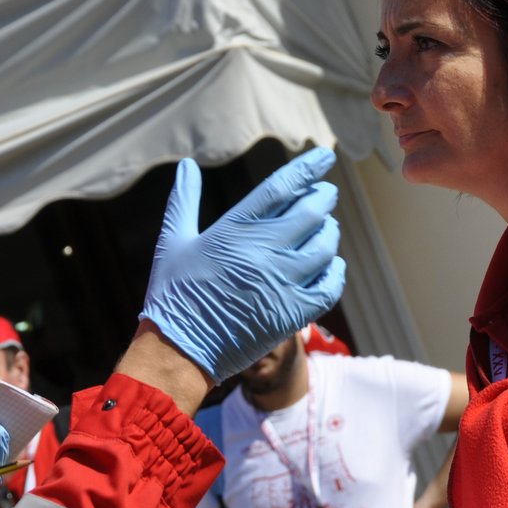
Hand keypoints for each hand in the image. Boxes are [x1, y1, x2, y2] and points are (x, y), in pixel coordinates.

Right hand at [140, 147, 344, 382]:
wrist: (179, 351)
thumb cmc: (174, 293)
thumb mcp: (172, 240)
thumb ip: (184, 199)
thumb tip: (187, 164)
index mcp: (234, 230)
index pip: (281, 188)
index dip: (307, 168)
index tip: (324, 156)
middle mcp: (262, 253)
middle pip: (311, 212)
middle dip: (323, 197)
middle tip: (324, 194)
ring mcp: (281, 284)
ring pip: (325, 247)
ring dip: (328, 232)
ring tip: (323, 228)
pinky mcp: (293, 314)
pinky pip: (330, 286)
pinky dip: (335, 271)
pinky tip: (329, 265)